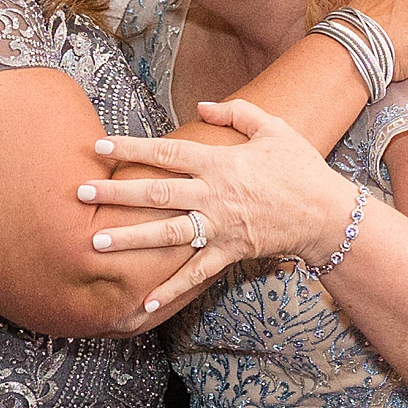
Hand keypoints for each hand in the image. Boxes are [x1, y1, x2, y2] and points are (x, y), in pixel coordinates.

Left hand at [78, 99, 354, 310]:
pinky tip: (144, 302)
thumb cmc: (301, 167)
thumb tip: (202, 104)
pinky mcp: (229, 252)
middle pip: (156, 192)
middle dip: (115, 192)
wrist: (327, 213)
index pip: (166, 152)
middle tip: (80, 192)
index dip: (131, 147)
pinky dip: (170, 289)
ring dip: (130, 238)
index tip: (100, 146)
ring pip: (167, 234)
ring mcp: (219, 227)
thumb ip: (237, 112)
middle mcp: (213, 194)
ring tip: (96, 242)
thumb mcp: (274, 128)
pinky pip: (195, 274)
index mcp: (219, 162)